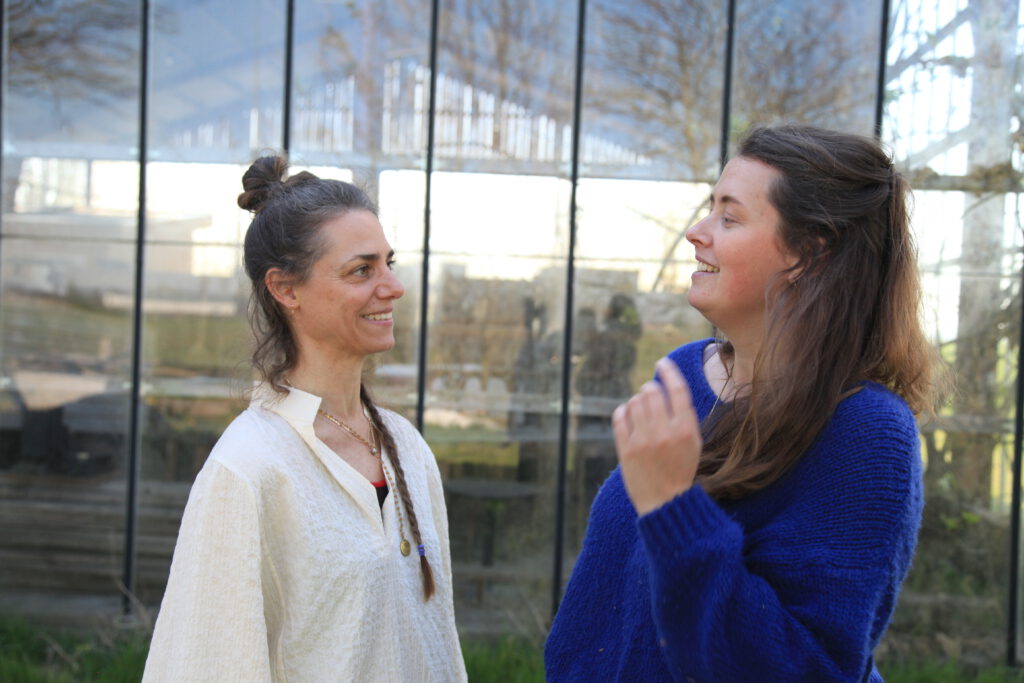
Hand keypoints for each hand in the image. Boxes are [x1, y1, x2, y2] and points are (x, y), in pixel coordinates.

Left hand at [612, 357, 702, 515]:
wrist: (665, 502)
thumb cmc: (681, 469)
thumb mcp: (693, 443)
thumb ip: (683, 416)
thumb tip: (665, 386)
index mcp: (686, 430)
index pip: (677, 390)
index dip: (669, 372)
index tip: (662, 362)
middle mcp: (665, 433)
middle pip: (652, 393)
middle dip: (650, 388)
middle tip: (650, 393)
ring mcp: (643, 441)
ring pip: (635, 402)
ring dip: (637, 400)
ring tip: (641, 409)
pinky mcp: (626, 449)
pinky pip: (620, 416)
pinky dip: (623, 411)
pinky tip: (627, 415)